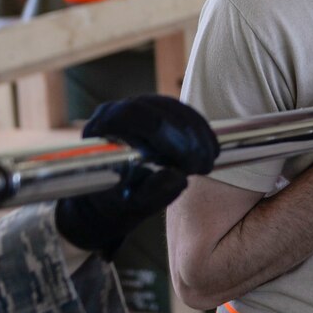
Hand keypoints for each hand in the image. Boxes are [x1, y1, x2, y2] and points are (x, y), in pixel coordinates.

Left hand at [56, 95, 218, 256]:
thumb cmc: (113, 201)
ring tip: (209, 161)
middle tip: (204, 166)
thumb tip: (179, 179)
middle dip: (188, 138)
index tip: (189, 164)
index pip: (136, 116)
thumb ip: (151, 194)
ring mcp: (138, 107)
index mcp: (101, 128)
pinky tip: (211, 150)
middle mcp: (117, 110)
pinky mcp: (156, 111)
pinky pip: (183, 113)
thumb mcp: (129, 206)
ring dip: (198, 134)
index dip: (168, 136)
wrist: (109, 197)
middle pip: (160, 110)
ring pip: (175, 109)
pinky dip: (201, 130)